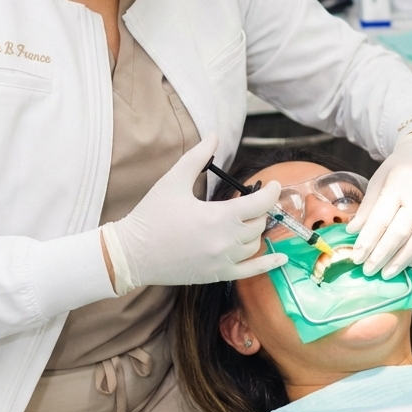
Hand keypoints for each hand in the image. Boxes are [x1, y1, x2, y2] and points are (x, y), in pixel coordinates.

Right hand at [101, 134, 285, 293]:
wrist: (131, 253)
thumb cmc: (151, 216)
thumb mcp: (173, 180)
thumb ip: (197, 156)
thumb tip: (214, 135)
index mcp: (218, 217)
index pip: (260, 203)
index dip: (271, 192)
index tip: (272, 184)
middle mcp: (225, 241)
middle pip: (259, 223)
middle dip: (259, 210)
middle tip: (250, 201)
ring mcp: (222, 261)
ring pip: (255, 245)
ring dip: (255, 231)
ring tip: (246, 220)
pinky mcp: (216, 276)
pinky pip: (250, 272)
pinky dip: (268, 264)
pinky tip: (280, 258)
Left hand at [348, 133, 411, 279]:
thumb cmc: (402, 167)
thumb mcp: (379, 179)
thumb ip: (368, 207)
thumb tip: (353, 231)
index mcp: (399, 185)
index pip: (381, 218)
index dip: (368, 241)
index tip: (356, 257)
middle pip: (400, 232)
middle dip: (382, 254)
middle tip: (368, 270)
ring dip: (402, 260)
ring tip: (386, 273)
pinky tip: (408, 262)